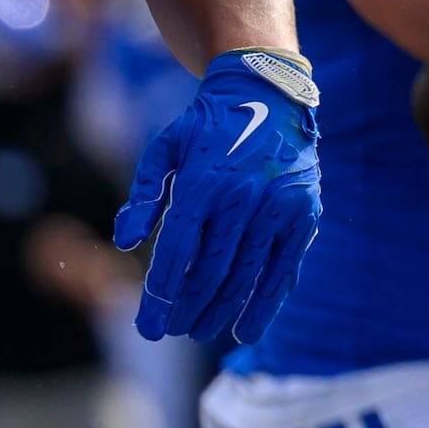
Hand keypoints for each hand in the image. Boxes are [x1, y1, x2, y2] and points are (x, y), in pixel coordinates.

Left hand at [113, 48, 321, 343]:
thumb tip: (125, 241)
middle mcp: (242, 195)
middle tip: (171, 331)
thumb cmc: (206, 127)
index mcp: (202, 180)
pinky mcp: (303, 216)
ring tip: (199, 332)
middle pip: (210, 269)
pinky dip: (265, 304)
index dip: (162, 292)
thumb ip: (144, 194)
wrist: (267, 94)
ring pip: (245, 275)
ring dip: (220, 311)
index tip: (149, 324)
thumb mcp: (165, 148)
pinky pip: (283, 270)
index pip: (177, 250)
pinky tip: (247, 329)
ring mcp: (277, 207)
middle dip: (187, 308)